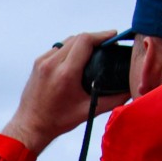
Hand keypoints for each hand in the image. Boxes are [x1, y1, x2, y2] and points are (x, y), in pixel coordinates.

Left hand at [0, 30, 130, 154]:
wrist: (31, 125)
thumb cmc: (57, 121)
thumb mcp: (88, 111)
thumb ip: (113, 100)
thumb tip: (130, 91)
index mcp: (65, 74)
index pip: (85, 41)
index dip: (102, 35)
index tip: (113, 36)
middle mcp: (52, 64)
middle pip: (77, 38)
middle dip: (94, 38)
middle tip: (107, 45)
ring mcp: (42, 62)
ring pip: (66, 41)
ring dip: (81, 42)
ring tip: (94, 49)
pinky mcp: (38, 63)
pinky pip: (57, 48)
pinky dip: (69, 48)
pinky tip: (77, 57)